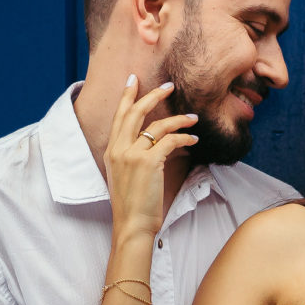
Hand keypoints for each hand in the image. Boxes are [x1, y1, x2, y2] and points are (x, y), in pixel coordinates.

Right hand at [103, 74, 198, 238]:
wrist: (132, 225)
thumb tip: (150, 143)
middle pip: (135, 112)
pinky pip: (170, 141)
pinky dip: (184, 137)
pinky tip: (193, 139)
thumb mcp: (124, 176)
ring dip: (179, 119)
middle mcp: (118, 149)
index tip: (133, 79)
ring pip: (158, 125)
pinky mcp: (148, 162)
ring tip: (193, 118)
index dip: (126, 96)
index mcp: (111, 151)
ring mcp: (132, 155)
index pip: (119, 117)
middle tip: (169, 85)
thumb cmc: (132, 205)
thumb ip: (131, 156)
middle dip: (153, 95)